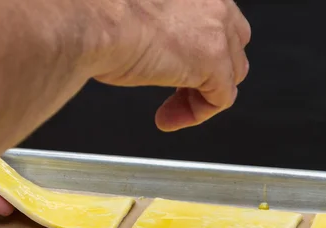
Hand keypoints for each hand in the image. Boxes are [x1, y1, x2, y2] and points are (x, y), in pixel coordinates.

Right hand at [92, 0, 250, 131]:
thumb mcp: (136, 13)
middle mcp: (215, 3)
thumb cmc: (101, 12)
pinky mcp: (214, 61)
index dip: (196, 52)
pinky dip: (197, 113)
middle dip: (207, 73)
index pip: (215, 23)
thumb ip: (158, 28)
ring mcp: (218, 32)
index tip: (172, 67)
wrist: (94, 20)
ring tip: (170, 109)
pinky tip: (170, 118)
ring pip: (230, 74)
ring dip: (200, 96)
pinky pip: (221, 99)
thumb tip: (153, 50)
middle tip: (175, 90)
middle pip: (231, 48)